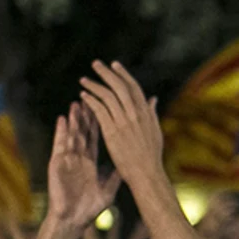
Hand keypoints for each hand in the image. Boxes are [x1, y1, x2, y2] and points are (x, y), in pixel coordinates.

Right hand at [45, 102, 122, 232]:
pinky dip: (61, 132)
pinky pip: (60, 146)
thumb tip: (130, 164)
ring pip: (72, 135)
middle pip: (84, 132)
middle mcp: (79, 157)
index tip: (107, 107)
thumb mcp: (109, 189)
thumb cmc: (90, 207)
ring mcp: (67, 159)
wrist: (73, 220)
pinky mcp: (58, 164)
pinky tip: (63, 119)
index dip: (101, 122)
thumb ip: (117, 174)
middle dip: (87, 115)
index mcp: (91, 161)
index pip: (97, 137)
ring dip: (75, 120)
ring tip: (78, 102)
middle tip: (92, 97)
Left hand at [78, 61, 163, 185]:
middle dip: (107, 73)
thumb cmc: (151, 155)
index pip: (134, 87)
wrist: (146, 173)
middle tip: (96, 64)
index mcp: (146, 113)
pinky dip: (90, 100)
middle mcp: (135, 114)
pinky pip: (99, 110)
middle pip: (119, 86)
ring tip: (84, 80)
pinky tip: (83, 96)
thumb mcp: (155, 131)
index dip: (123, 74)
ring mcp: (123, 122)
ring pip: (107, 96)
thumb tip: (153, 98)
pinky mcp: (112, 131)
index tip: (115, 65)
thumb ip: (152, 113)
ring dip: (94, 85)